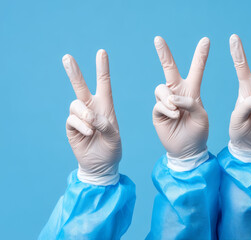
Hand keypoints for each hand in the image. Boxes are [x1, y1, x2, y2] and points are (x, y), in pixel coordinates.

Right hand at [63, 50, 120, 185]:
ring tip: (93, 128)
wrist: (100, 165)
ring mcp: (80, 117)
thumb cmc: (111, 149)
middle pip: (80, 86)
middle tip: (66, 57)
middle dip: (74, 72)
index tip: (101, 52)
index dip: (102, 68)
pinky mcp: (71, 126)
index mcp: (106, 106)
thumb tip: (90, 117)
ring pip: (75, 104)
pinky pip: (72, 119)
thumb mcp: (115, 137)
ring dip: (85, 115)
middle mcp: (91, 108)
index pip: (103, 83)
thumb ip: (105, 125)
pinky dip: (81, 125)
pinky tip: (89, 134)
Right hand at [152, 36, 209, 164]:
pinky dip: (168, 109)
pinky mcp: (157, 112)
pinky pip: (159, 104)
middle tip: (158, 38)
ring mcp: (165, 102)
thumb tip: (172, 98)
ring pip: (161, 89)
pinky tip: (175, 116)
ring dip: (169, 98)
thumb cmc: (198, 132)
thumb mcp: (202, 116)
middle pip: (169, 69)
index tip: (206, 39)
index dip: (200, 55)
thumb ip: (191, 103)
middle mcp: (177, 93)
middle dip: (164, 53)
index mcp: (192, 91)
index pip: (196, 69)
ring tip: (178, 111)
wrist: (187, 150)